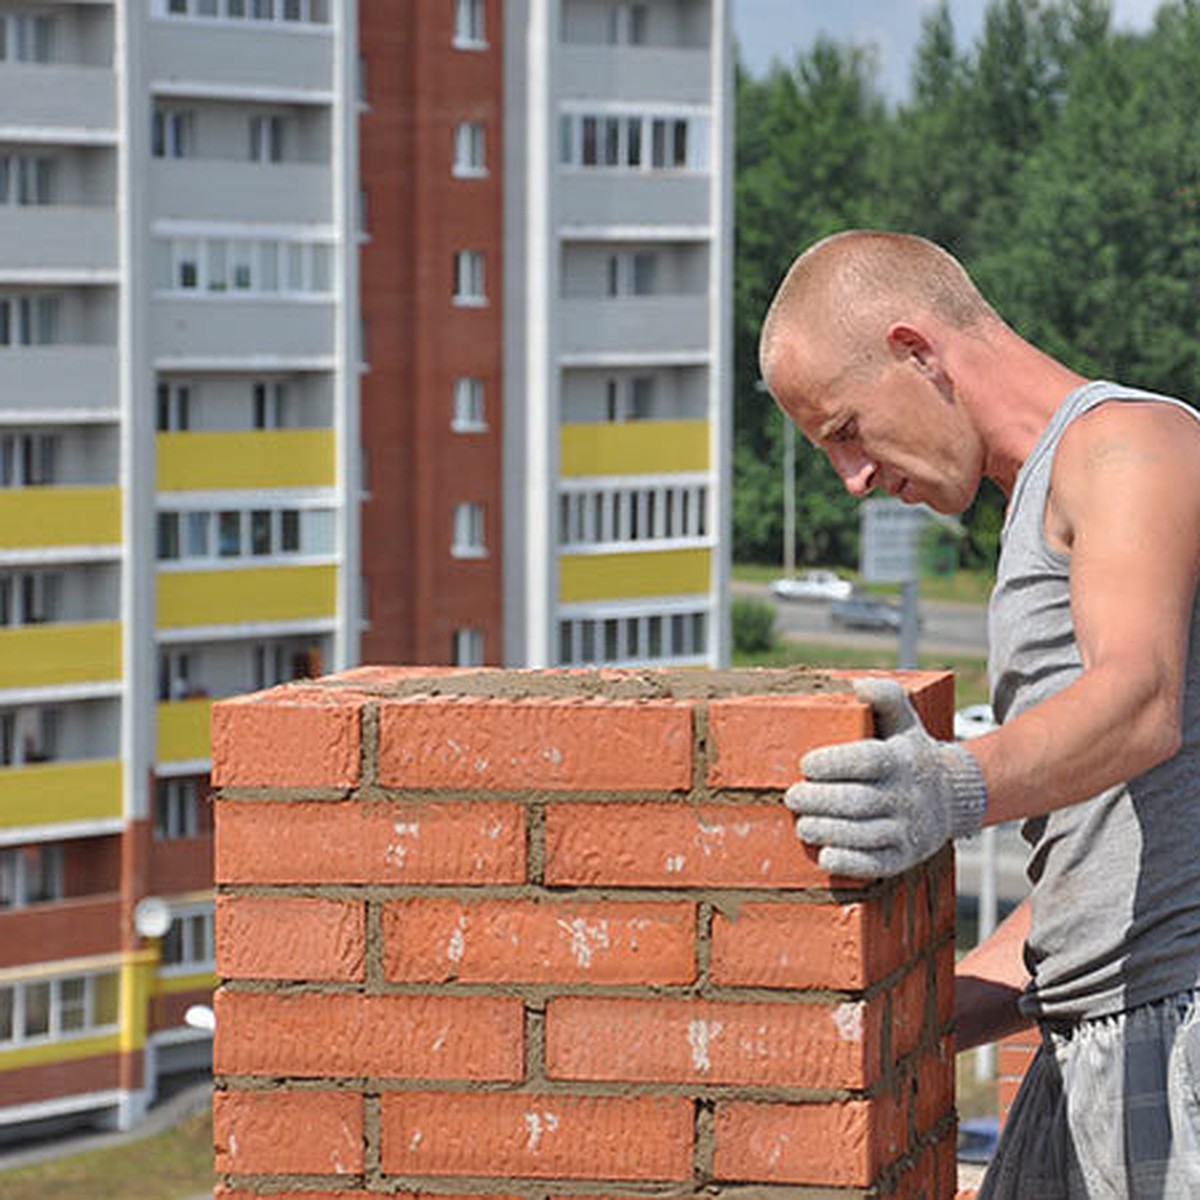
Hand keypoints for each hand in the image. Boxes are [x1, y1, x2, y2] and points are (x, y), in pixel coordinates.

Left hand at [784, 677, 986, 877]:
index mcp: (903, 759)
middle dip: (819, 800)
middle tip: (792, 797)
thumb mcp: (904, 720)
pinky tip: (825, 855)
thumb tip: (859, 685)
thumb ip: (885, 696)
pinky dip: (849, 862)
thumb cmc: (911, 754)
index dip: (833, 763)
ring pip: (864, 834)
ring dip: (828, 831)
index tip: (805, 765)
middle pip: (859, 801)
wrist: (954, 796)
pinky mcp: (906, 856)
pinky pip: (877, 865)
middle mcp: (908, 795)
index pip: (867, 760)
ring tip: (802, 825)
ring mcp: (910, 829)